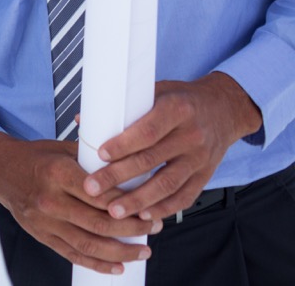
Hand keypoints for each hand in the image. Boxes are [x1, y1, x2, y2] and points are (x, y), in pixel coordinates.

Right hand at [0, 132, 158, 274]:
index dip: (129, 204)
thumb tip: (131, 164)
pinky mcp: (42, 235)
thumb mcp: (63, 149)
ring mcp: (45, 221)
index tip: (149, 207)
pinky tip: (117, 266)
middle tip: (153, 227)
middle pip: (99, 223)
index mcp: (57, 173)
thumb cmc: (35, 158)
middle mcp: (50, 199)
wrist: (0, 170)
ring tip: (143, 251)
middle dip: (132, 229)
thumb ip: (94, 160)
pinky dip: (97, 264)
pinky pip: (73, 254)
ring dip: (121, 252)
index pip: (100, 195)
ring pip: (89, 244)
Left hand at [82, 72, 261, 221]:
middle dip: (118, 176)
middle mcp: (191, 135)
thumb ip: (124, 106)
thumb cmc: (182, 99)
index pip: (148, 131)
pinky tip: (144, 215)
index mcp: (177, 109)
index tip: (100, 155)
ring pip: (167, 184)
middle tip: (92, 188)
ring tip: (114, 211)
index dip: (123, 145)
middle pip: (151, 159)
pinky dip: (164, 208)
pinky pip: (185, 196)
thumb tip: (83, 120)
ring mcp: (200, 158)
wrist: (224, 109)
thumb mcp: (157, 91)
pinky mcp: (206, 175)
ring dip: (138, 200)